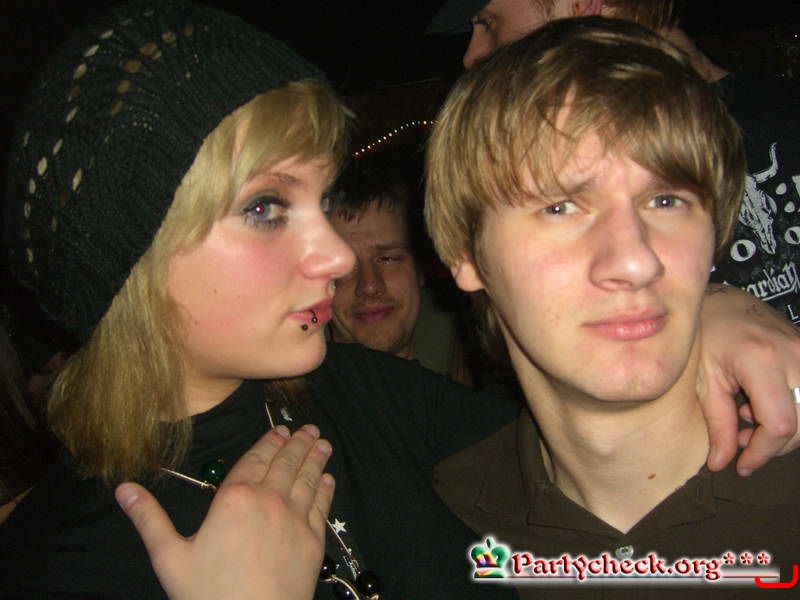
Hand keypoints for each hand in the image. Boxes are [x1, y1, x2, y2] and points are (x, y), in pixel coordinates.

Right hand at [115, 424, 333, 599]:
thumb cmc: (209, 594)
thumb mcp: (169, 557)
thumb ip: (149, 519)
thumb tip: (124, 489)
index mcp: (235, 498)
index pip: (255, 460)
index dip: (268, 443)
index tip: (280, 430)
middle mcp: (270, 501)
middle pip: (285, 464)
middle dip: (297, 444)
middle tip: (308, 429)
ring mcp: (295, 520)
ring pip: (308, 480)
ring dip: (315, 459)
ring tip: (322, 443)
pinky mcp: (313, 541)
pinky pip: (321, 506)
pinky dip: (325, 489)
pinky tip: (328, 479)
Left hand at [697, 284, 799, 474]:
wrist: (725, 301)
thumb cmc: (706, 336)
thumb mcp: (704, 380)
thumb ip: (718, 425)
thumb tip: (720, 464)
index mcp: (761, 360)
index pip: (780, 424)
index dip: (763, 453)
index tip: (743, 466)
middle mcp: (793, 355)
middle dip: (773, 445)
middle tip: (741, 440)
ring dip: (784, 431)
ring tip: (748, 419)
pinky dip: (791, 412)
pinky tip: (763, 405)